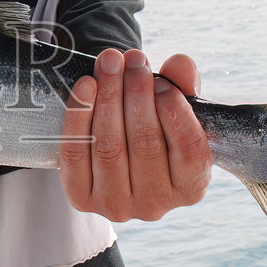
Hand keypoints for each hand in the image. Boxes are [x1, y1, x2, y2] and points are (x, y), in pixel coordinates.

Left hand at [58, 49, 211, 222]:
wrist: (115, 147)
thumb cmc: (154, 126)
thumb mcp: (175, 107)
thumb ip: (183, 86)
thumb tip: (180, 64)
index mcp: (191, 187)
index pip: (190, 150)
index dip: (174, 110)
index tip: (161, 80)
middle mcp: (155, 205)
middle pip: (145, 143)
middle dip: (137, 93)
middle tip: (132, 59)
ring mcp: (116, 206)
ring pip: (109, 147)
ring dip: (109, 98)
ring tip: (110, 63)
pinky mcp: (81, 198)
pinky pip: (75, 153)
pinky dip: (79, 115)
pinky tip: (86, 86)